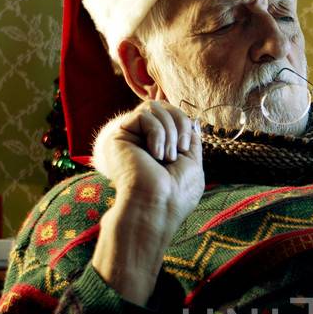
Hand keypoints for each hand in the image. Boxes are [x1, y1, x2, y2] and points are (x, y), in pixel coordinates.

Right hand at [92, 100, 204, 228]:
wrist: (157, 206)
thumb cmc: (176, 192)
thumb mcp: (192, 163)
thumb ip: (190, 141)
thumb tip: (192, 122)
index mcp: (162, 146)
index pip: (174, 116)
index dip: (185, 123)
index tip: (186, 147)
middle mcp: (145, 140)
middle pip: (165, 107)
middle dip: (179, 124)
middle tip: (179, 151)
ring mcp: (132, 137)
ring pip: (154, 108)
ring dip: (169, 131)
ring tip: (167, 157)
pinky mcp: (120, 136)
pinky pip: (143, 115)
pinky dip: (156, 133)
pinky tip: (154, 155)